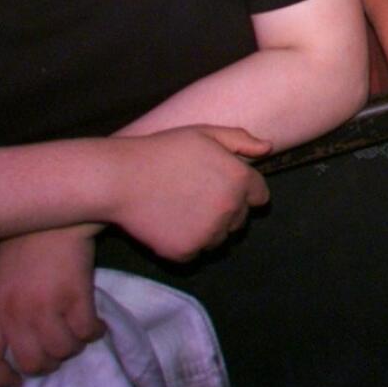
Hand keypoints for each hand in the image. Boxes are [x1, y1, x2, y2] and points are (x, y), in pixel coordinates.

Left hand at [0, 227, 102, 386]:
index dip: (1, 380)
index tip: (17, 383)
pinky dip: (95, 332)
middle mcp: (16, 315)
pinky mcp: (76, 297)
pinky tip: (96, 323)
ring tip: (78, 332)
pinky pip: (87, 332)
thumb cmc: (23, 248)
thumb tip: (16, 347)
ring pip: (63, 351)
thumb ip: (1, 315)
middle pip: (32, 362)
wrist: (53, 217)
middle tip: (58, 351)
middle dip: (48, 364)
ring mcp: (46, 307)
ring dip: (73, 347)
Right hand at [108, 126, 269, 261]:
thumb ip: (240, 140)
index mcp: (240, 179)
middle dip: (226, 211)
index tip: (222, 188)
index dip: (244, 192)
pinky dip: (185, 243)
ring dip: (208, 230)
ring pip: (219, 239)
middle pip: (240, 220)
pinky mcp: (185, 251)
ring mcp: (208, 233)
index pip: (260, 196)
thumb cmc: (162, 151)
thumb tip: (268, 147)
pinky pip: (195, 252)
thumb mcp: (204, 133)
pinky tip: (168, 224)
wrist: (119, 178)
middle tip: (195, 198)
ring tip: (180, 210)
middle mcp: (230, 209)